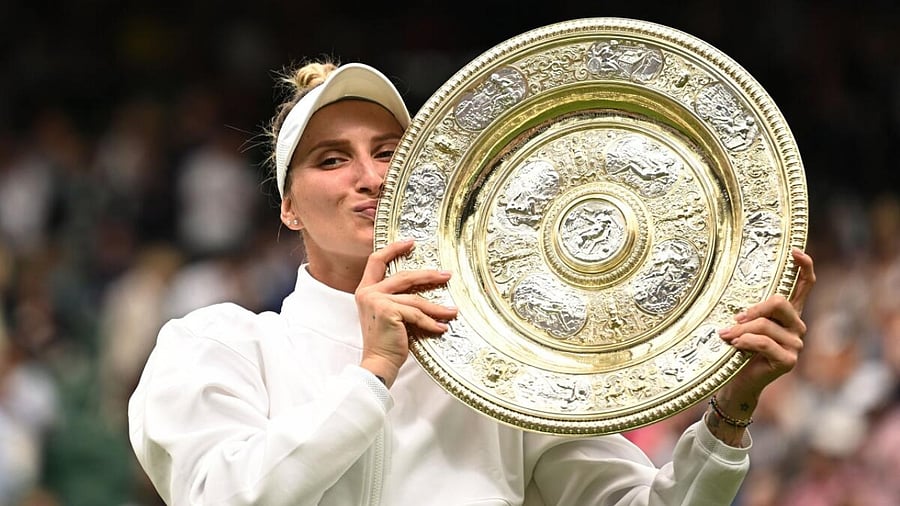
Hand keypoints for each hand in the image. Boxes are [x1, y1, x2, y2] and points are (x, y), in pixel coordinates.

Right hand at [355, 240, 457, 386]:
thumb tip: (422, 287)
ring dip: (437, 306)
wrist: (378, 363)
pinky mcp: (388, 311)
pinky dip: (431, 322)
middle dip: (428, 275)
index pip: (376, 261)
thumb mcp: (386, 314)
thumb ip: (395, 298)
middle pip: (403, 276)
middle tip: (446, 275)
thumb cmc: (385, 342)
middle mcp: (368, 293)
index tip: (411, 243)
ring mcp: (377, 301)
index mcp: (365, 290)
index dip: (394, 249)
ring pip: (415, 298)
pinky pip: (416, 314)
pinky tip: (442, 327)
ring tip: (452, 311)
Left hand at [714, 248, 815, 415]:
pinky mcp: (788, 360)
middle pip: (779, 302)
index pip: (805, 286)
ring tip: (726, 336)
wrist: (736, 381)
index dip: (804, 267)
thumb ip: (749, 310)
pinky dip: (744, 342)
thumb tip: (739, 303)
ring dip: (740, 330)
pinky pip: (762, 342)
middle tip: (733, 319)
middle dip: (751, 310)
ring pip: (765, 325)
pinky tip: (735, 346)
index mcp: (788, 314)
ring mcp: (795, 344)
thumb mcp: (743, 323)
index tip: (795, 252)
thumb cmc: (738, 349)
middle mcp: (796, 327)